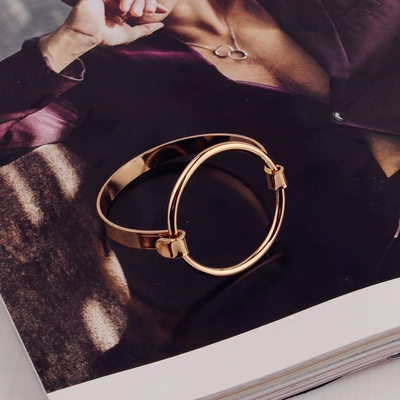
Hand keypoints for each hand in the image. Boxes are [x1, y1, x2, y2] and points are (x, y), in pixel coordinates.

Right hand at [39, 0, 166, 71]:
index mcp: (122, 8)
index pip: (140, 3)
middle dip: (146, 2)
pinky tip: (126, 6)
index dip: (151, 5)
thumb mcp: (130, 34)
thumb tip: (162, 24)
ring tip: (141, 8)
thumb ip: (145, 29)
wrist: (87, 33)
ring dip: (137, 0)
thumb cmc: (106, 36)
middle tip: (152, 8)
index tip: (163, 10)